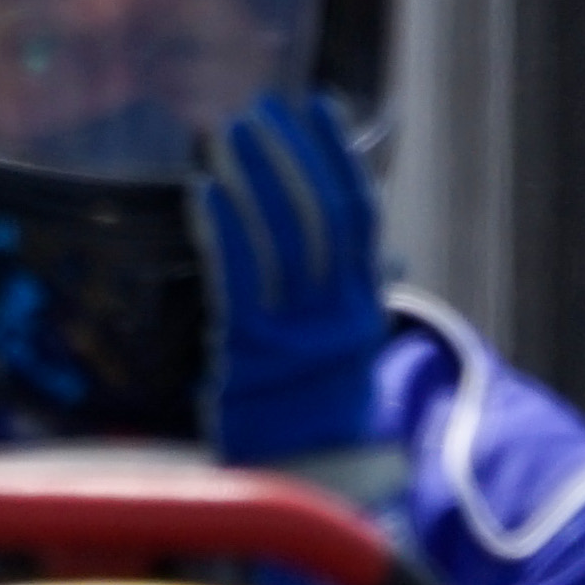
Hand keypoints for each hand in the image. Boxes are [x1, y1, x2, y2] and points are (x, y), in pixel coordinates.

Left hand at [193, 92, 388, 469]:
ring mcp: (296, 329)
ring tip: (228, 135)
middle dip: (289, 156)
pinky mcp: (250, 348)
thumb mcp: (349, 345)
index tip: (318, 108)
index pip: (359, 214)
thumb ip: (357, 292)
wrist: (310, 477)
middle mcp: (337, 311)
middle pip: (317, 215)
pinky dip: (223, 228)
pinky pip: (237, 275)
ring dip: (253, 179)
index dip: (339, 157)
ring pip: (278, 237)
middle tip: (259, 111)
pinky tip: (204, 189)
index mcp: (363, 303)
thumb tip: (380, 248)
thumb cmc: (322, 406)